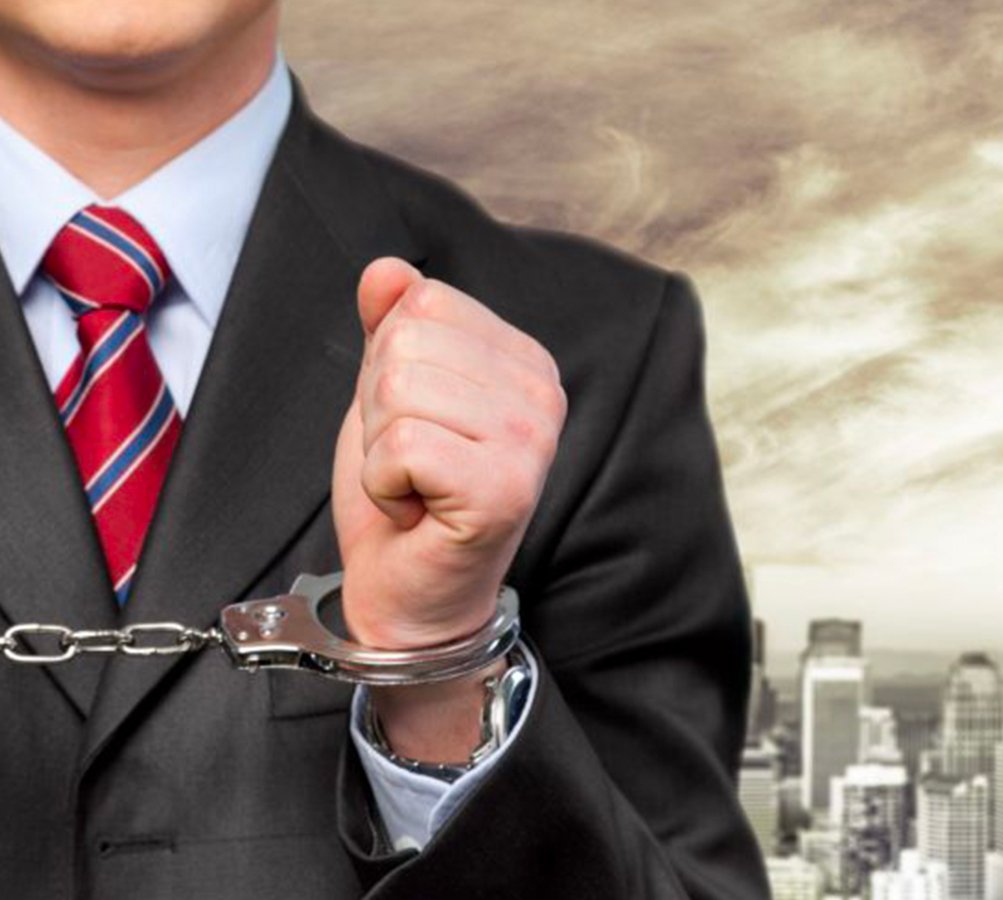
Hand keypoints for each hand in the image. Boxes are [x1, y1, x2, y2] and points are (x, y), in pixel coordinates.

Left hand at [332, 258, 563, 759]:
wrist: (412, 594)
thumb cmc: (408, 497)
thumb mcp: (389, 394)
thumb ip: (393, 326)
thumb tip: (387, 270)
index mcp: (525, 360)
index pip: (425, 301)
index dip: (389, 365)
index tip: (417, 425)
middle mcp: (543, 395)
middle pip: (405, 344)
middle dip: (379, 410)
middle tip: (413, 464)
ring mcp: (530, 441)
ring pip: (397, 391)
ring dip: (381, 450)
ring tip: (416, 486)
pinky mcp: (504, 488)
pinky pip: (400, 445)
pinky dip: (384, 486)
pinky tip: (417, 510)